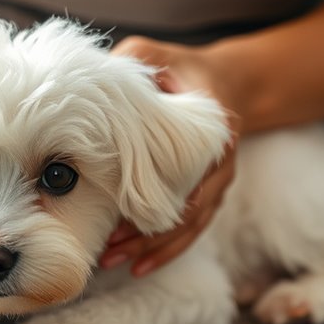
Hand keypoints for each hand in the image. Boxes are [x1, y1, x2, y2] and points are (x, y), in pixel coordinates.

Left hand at [99, 36, 240, 275]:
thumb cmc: (179, 69)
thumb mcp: (156, 57)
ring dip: (152, 248)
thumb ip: (133, 61)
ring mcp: (215, 185)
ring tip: (115, 261)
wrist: (225, 83)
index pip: (187, 173)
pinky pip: (189, 230)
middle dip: (147, 233)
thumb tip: (97, 73)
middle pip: (185, 210)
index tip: (122, 212)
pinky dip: (165, 250)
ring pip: (186, 227)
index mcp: (211, 131)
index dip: (157, 197)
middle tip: (109, 248)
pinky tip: (138, 267)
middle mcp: (218, 164)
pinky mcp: (206, 196)